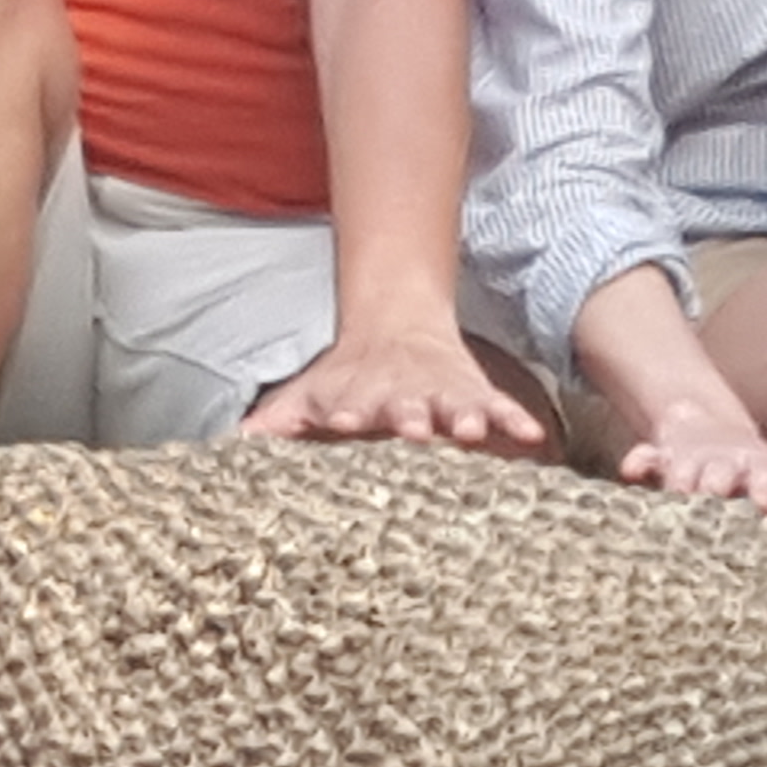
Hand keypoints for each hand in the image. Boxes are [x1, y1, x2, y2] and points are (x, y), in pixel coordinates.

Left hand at [237, 322, 548, 452]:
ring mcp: (440, 394)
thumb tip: (235, 442)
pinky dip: (513, 419)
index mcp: (359, 398)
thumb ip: (279, 419)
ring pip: (454, 404)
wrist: (398, 324)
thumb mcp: (310, 395)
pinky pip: (499, 408)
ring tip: (473, 431)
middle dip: (410, 416)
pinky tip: (532, 437)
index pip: (349, 405)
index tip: (339, 420)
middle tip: (414, 430)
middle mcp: (402, 395)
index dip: (344, 412)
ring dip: (463, 416)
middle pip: (406, 405)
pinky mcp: (473, 395)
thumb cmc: (346, 381)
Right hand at [616, 397, 766, 523]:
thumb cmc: (759, 473)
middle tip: (715, 499)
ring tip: (675, 494)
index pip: (765, 479)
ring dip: (679, 480)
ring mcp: (692, 462)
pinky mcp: (663, 460)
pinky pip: (646, 459)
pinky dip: (638, 463)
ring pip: (683, 470)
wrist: (714, 434)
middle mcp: (725, 466)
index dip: (765, 489)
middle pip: (720, 476)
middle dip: (718, 485)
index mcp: (759, 471)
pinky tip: (630, 472)